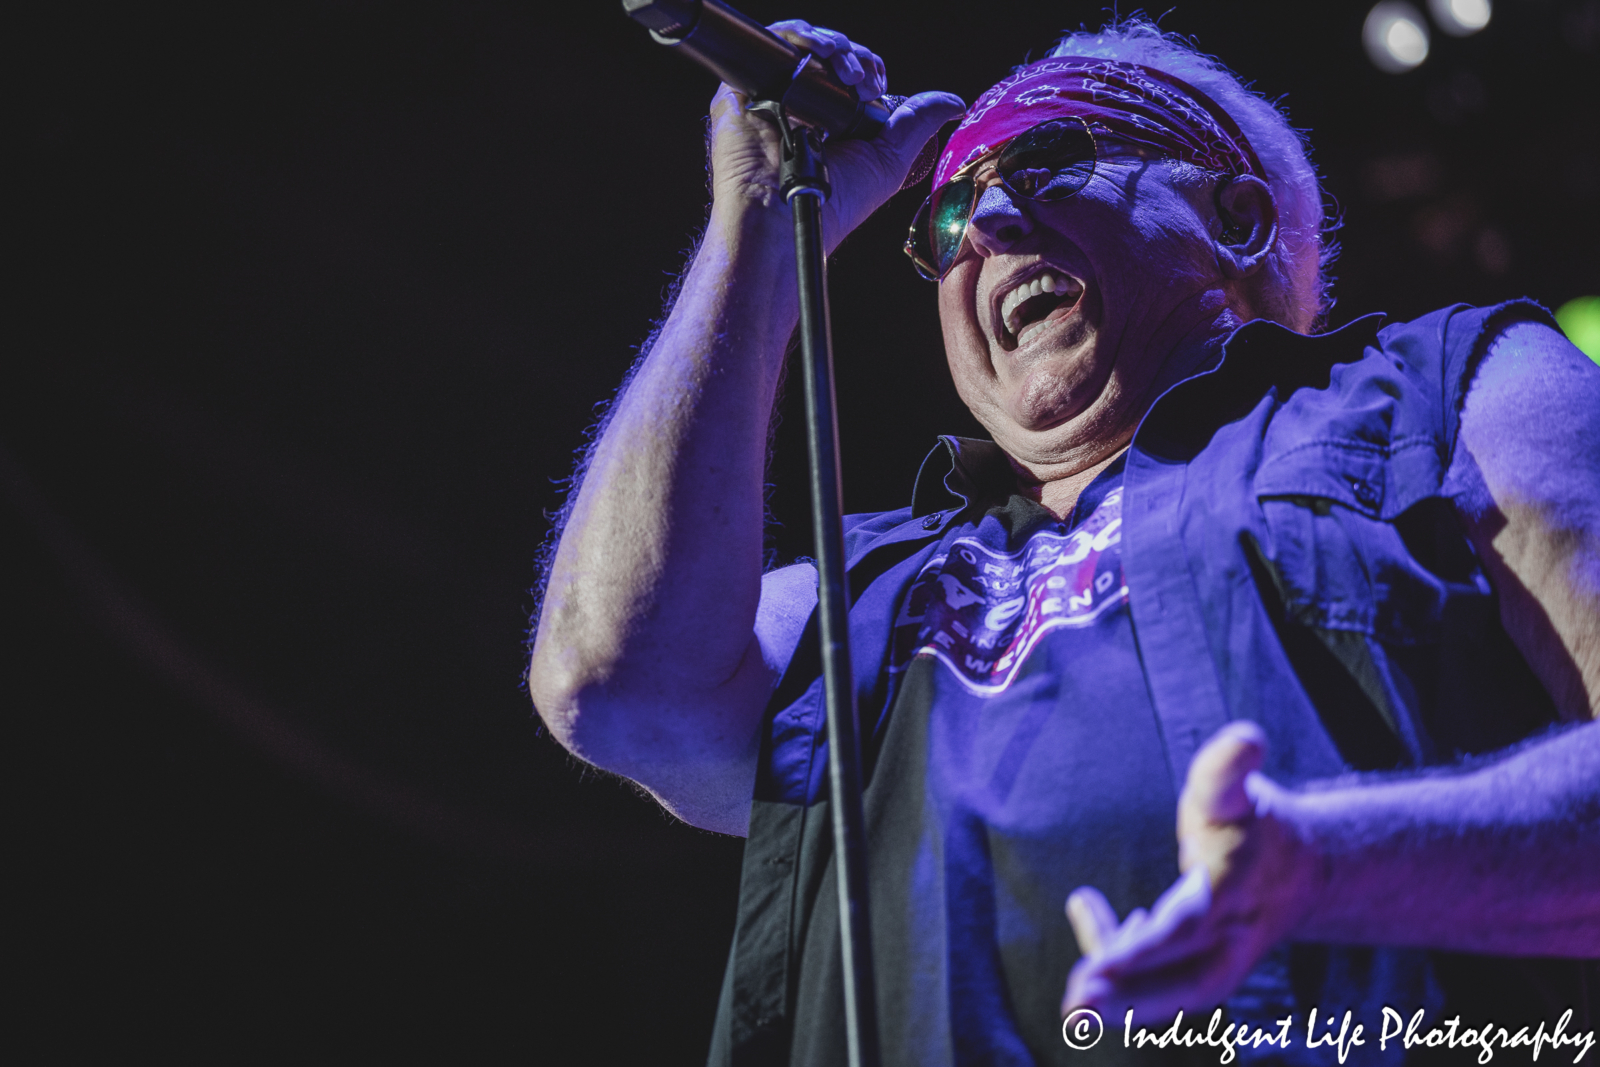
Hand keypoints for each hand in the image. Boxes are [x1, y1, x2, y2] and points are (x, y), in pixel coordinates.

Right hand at [705, 20, 963, 250]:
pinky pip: (768, 44)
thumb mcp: (888, 159)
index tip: (876, 84)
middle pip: (827, 56)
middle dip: (853, 56)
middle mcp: (799, 109)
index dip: (867, 68)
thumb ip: (917, 123)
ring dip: (829, 42)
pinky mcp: (740, 91)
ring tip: (844, 64)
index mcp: (829, 124)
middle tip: (862, 80)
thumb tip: (952, 101)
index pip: (849, 76)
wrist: (786, 217)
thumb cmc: (834, 202)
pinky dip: (796, 34)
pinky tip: (820, 52)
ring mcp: (769, 98)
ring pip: (800, 45)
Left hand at [1061, 722, 1325, 1023]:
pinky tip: (1089, 927)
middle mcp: (1234, 935)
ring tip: (1074, 1008)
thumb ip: (1228, 768)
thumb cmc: (1254, 823)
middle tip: (1073, 1008)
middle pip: (1187, 979)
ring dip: (1125, 1003)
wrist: (1304, 867)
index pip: (1188, 926)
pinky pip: (1165, 981)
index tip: (1097, 964)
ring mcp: (1224, 958)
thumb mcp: (1237, 790)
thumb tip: (1247, 738)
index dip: (1144, 947)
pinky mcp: (1205, 967)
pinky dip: (1126, 965)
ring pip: (1177, 993)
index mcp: (1234, 890)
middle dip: (1131, 997)